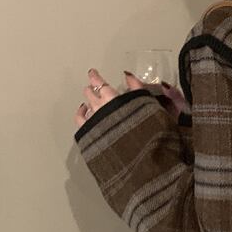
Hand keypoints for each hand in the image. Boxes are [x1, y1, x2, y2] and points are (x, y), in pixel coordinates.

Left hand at [75, 68, 189, 130]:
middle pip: (91, 93)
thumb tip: (128, 74)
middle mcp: (100, 109)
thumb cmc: (149, 131)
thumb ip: (139, 89)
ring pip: (84, 107)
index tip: (93, 72)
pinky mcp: (90, 137)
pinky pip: (80, 122)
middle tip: (92, 85)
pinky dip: (81, 115)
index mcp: (115, 100)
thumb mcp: (151, 106)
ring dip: (87, 101)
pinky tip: (84, 115)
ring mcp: (93, 124)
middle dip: (91, 88)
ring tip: (88, 100)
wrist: (140, 159)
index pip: (101, 84)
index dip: (96, 77)